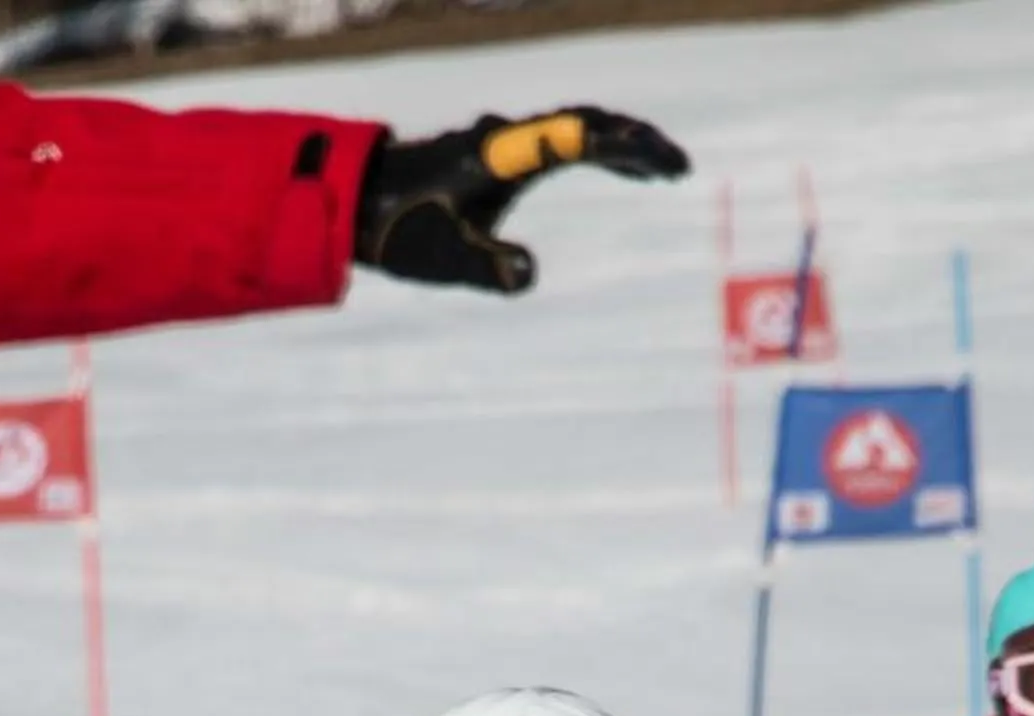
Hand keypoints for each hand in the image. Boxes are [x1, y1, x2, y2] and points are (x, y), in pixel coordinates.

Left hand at [355, 108, 689, 292]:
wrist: (354, 202)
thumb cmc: (399, 231)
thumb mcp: (445, 259)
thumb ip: (488, 267)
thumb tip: (527, 276)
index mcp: (502, 154)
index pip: (579, 136)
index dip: (628, 147)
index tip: (668, 165)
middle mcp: (507, 139)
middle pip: (586, 122)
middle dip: (636, 141)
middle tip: (679, 166)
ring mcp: (504, 143)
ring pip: (576, 127)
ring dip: (621, 144)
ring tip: (663, 171)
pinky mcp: (499, 154)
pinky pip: (561, 139)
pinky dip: (597, 150)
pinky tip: (619, 171)